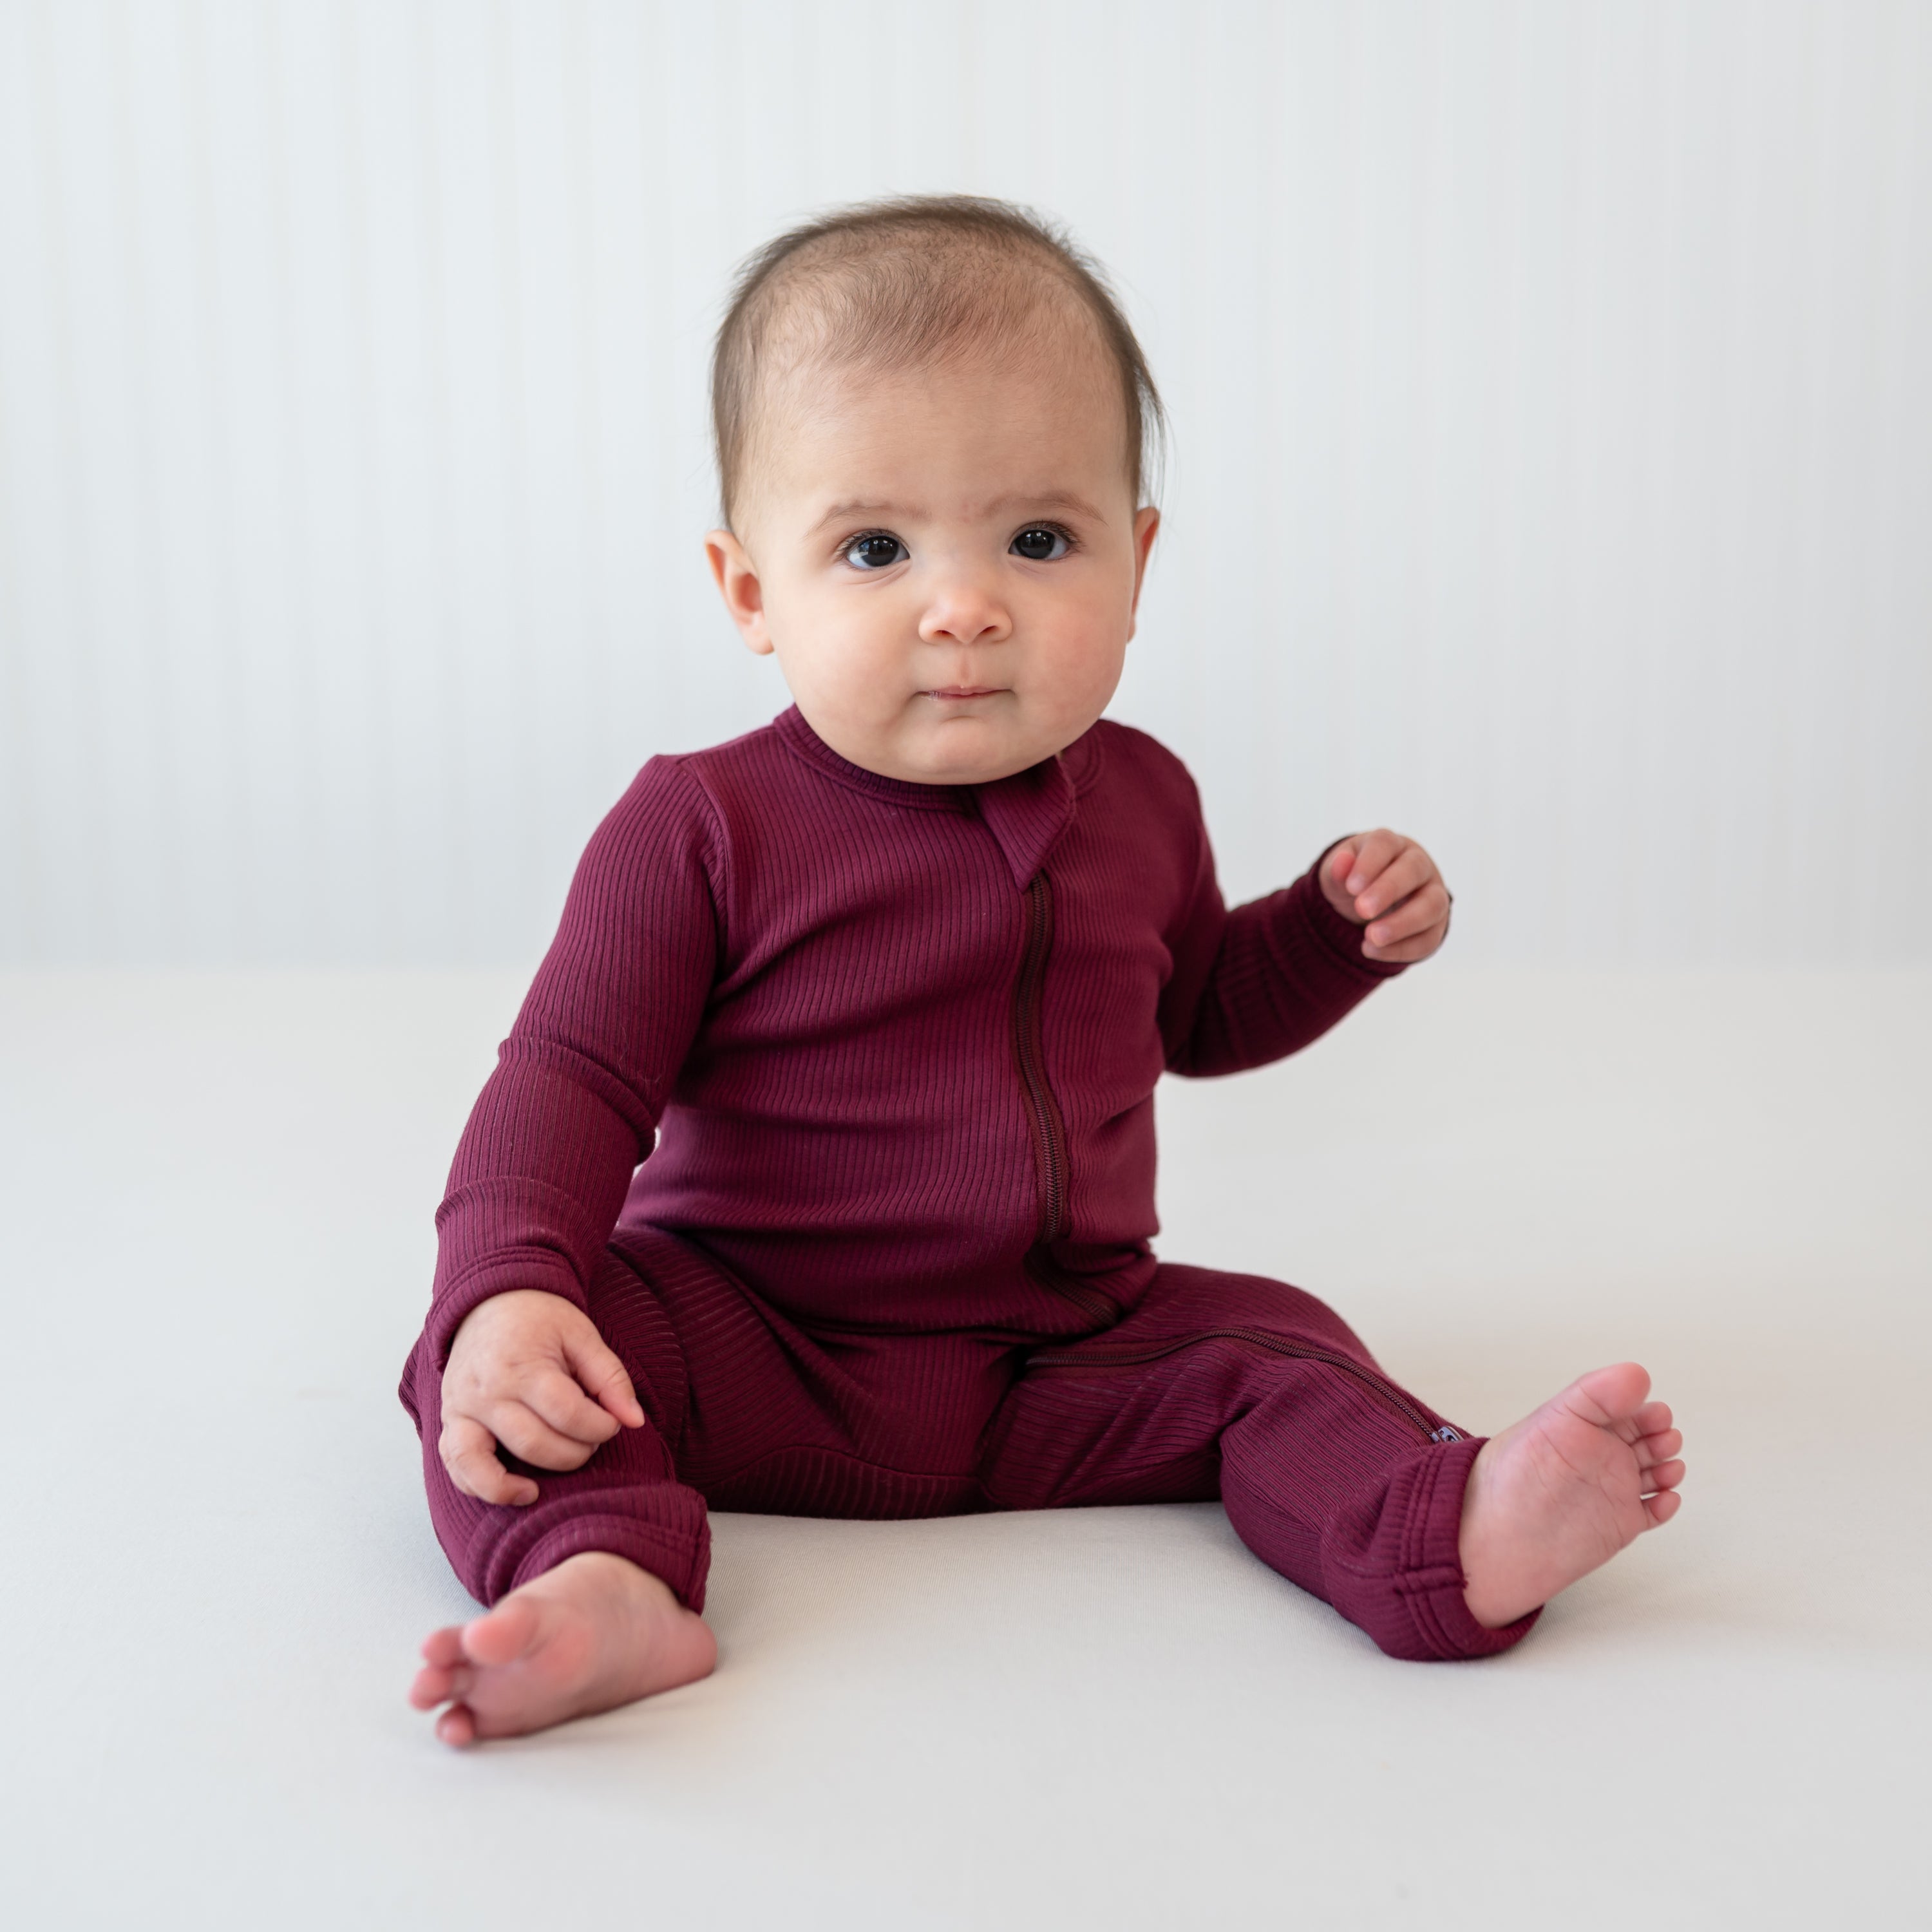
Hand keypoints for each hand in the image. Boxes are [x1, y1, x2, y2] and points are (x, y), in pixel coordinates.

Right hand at [439, 1289, 646, 1506]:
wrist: (492, 1299)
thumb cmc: (541, 1319)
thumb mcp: (583, 1336)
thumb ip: (611, 1378)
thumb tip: (635, 1421)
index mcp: (523, 1366)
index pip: (568, 1414)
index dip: (600, 1427)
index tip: (611, 1423)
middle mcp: (486, 1391)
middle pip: (533, 1444)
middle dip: (573, 1452)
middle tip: (588, 1440)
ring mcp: (460, 1409)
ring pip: (482, 1464)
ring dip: (519, 1484)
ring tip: (543, 1487)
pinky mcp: (449, 1421)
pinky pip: (456, 1465)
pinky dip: (479, 1486)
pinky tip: (513, 1489)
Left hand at [1319, 828, 1452, 963]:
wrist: (1368, 901)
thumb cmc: (1354, 881)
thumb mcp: (1338, 875)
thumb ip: (1337, 870)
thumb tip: (1340, 862)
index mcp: (1391, 845)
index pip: (1385, 844)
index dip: (1370, 864)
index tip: (1351, 887)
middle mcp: (1419, 865)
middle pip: (1414, 870)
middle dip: (1388, 891)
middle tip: (1362, 910)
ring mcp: (1433, 893)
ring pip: (1432, 906)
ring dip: (1402, 924)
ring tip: (1371, 939)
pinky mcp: (1436, 924)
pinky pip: (1429, 938)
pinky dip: (1402, 949)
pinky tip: (1373, 952)